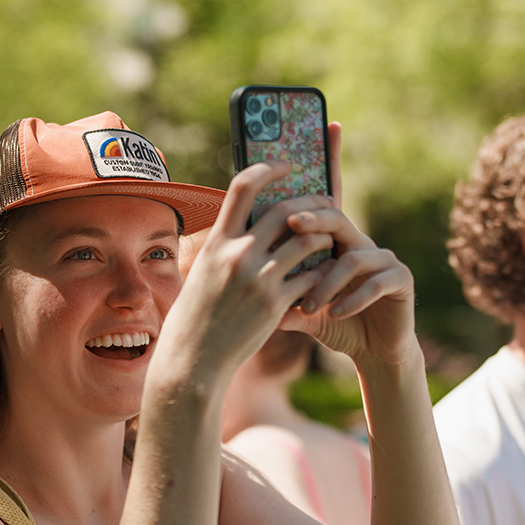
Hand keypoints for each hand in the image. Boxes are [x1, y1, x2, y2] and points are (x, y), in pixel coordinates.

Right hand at [160, 162, 334, 381]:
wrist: (193, 360)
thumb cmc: (196, 317)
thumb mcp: (204, 273)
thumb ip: (226, 249)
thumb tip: (248, 228)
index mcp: (218, 241)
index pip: (243, 186)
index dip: (267, 168)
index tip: (286, 165)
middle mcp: (238, 254)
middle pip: (285, 211)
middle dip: (311, 202)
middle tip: (326, 203)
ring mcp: (259, 279)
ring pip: (307, 242)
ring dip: (324, 236)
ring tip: (330, 237)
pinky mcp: (276, 305)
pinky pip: (312, 278)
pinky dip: (322, 273)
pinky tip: (328, 274)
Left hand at [278, 123, 418, 369]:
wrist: (373, 352)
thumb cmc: (335, 323)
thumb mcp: (301, 307)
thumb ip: (280, 294)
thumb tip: (241, 286)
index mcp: (334, 240)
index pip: (328, 196)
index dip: (332, 159)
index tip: (330, 124)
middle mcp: (359, 241)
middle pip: (335, 217)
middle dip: (313, 220)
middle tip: (292, 227)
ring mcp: (383, 258)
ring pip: (351, 256)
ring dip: (327, 282)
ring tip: (309, 306)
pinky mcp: (400, 280)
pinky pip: (374, 281)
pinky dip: (351, 299)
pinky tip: (336, 313)